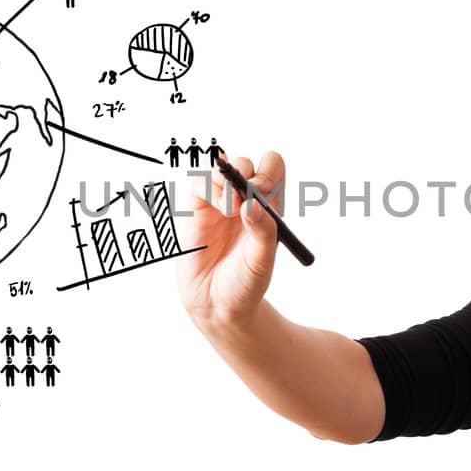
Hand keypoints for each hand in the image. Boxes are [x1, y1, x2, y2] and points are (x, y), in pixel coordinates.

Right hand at [176, 150, 283, 328]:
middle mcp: (244, 201)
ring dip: (225, 180)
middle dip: (246, 173)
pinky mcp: (198, 213)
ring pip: (220, 170)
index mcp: (268, 207)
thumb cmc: (246, 283)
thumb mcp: (262, 261)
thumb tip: (253, 203)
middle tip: (246, 194)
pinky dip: (207, 188)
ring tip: (228, 208)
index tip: (263, 190)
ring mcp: (219, 205)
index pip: (273, 170)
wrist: (218, 305)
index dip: (269, 172)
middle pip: (245, 165)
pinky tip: (216, 208)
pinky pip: (199, 186)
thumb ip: (263, 232)